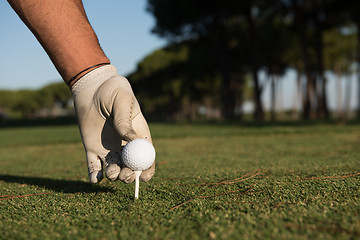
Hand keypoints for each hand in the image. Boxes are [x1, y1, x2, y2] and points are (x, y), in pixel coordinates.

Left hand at [71, 65, 154, 182]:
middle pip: (130, 166)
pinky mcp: (92, 149)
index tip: (144, 177)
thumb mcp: (122, 101)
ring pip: (114, 169)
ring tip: (111, 171)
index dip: (147, 167)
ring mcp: (109, 148)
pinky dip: (95, 176)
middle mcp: (125, 144)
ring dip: (114, 175)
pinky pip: (94, 166)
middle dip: (129, 175)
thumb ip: (125, 121)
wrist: (92, 87)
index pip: (146, 155)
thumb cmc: (112, 90)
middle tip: (125, 175)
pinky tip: (95, 179)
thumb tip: (131, 140)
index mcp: (138, 133)